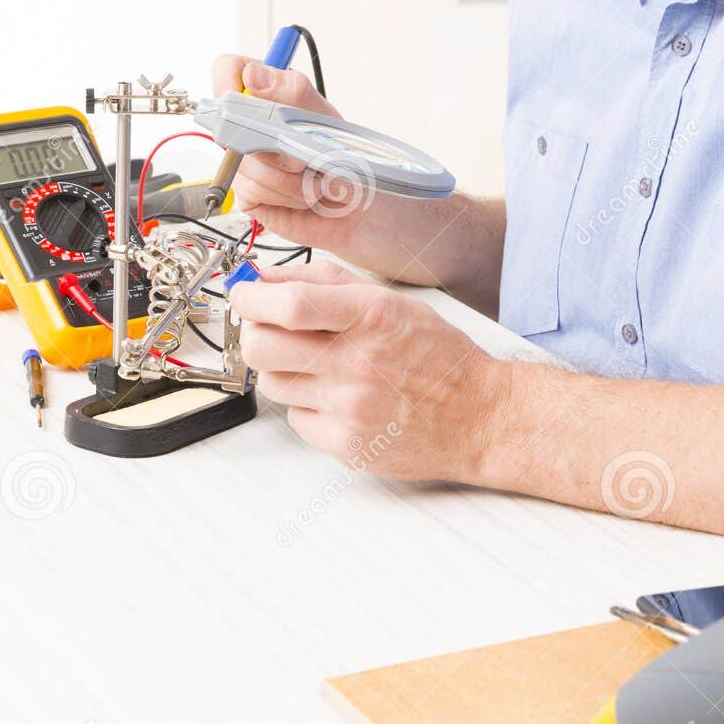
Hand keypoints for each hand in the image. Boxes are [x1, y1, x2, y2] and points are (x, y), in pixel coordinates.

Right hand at [209, 52, 416, 272]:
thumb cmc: (351, 158)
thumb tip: (253, 75)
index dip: (226, 80)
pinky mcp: (251, 194)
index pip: (230, 71)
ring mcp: (249, 161)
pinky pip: (251, 191)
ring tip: (313, 181)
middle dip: (271, 147)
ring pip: (244, 164)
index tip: (239, 98)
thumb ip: (292, 92)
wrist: (368, 208)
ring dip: (285, 178)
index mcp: (271, 97)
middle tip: (301, 158)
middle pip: (231, 125)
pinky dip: (283, 197)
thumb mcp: (326, 118)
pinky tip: (303, 198)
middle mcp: (254, 127)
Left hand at [229, 258, 512, 480]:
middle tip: (271, 331)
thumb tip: (263, 278)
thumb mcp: (390, 300)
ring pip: (273, 384)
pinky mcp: (346, 444)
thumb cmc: (439, 356)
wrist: (479, 416)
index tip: (244, 295)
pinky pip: (296, 419)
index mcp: (371, 316)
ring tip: (320, 367)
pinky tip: (339, 398)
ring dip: (285, 372)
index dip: (251, 298)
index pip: (289, 303)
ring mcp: (350, 407)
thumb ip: (325, 283)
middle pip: (264, 346)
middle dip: (257, 334)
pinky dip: (308, 407)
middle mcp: (359, 361)